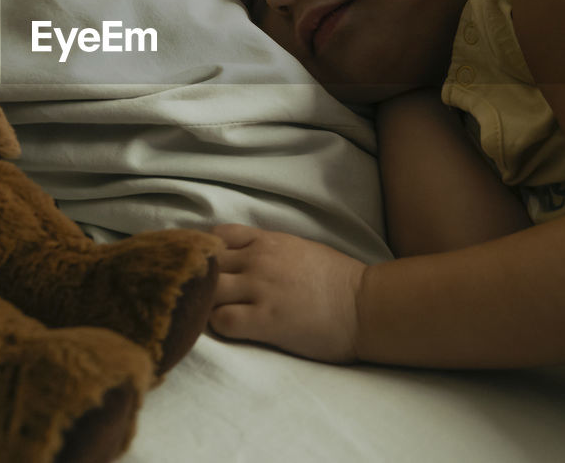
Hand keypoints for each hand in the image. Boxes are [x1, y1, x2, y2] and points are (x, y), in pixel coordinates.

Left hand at [208, 224, 366, 363]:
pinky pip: (222, 320)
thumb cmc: (338, 281)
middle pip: (205, 263)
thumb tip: (243, 255)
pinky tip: (232, 329)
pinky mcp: (266, 320)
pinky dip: (218, 326)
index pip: (216, 236)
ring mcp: (261, 289)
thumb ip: (267, 249)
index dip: (205, 253)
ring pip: (208, 290)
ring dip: (205, 303)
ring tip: (213, 315)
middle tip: (202, 296)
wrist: (366, 306)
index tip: (206, 268)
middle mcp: (258, 260)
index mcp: (266, 241)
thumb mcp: (299, 249)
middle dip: (198, 279)